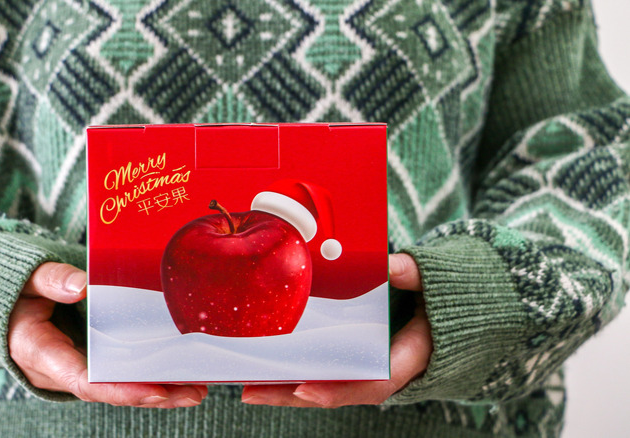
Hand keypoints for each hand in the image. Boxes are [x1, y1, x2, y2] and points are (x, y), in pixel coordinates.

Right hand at [8, 262, 207, 407]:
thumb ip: (50, 280)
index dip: (121, 389)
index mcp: (40, 353)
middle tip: (194, 391)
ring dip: (158, 389)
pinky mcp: (88, 361)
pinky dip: (148, 375)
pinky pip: (119, 374)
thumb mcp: (25, 279)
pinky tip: (179, 373)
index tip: (155, 390)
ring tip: (197, 387)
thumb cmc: (14, 292)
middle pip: (111, 390)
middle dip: (153, 394)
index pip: (85, 380)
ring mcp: (75, 368)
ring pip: (119, 387)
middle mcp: (59, 370)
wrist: (2, 306)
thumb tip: (81, 285)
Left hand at [241, 253, 431, 407]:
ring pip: (327, 385)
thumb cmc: (447, 297)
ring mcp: (370, 367)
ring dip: (288, 388)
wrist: (458, 309)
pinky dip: (298, 373)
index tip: (304, 388)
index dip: (338, 389)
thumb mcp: (436, 282)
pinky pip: (326, 370)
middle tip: (252, 391)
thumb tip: (391, 265)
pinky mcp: (358, 358)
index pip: (372, 383)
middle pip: (337, 391)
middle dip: (293, 395)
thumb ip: (413, 274)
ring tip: (249, 385)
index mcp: (409, 357)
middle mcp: (386, 371)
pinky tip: (267, 369)